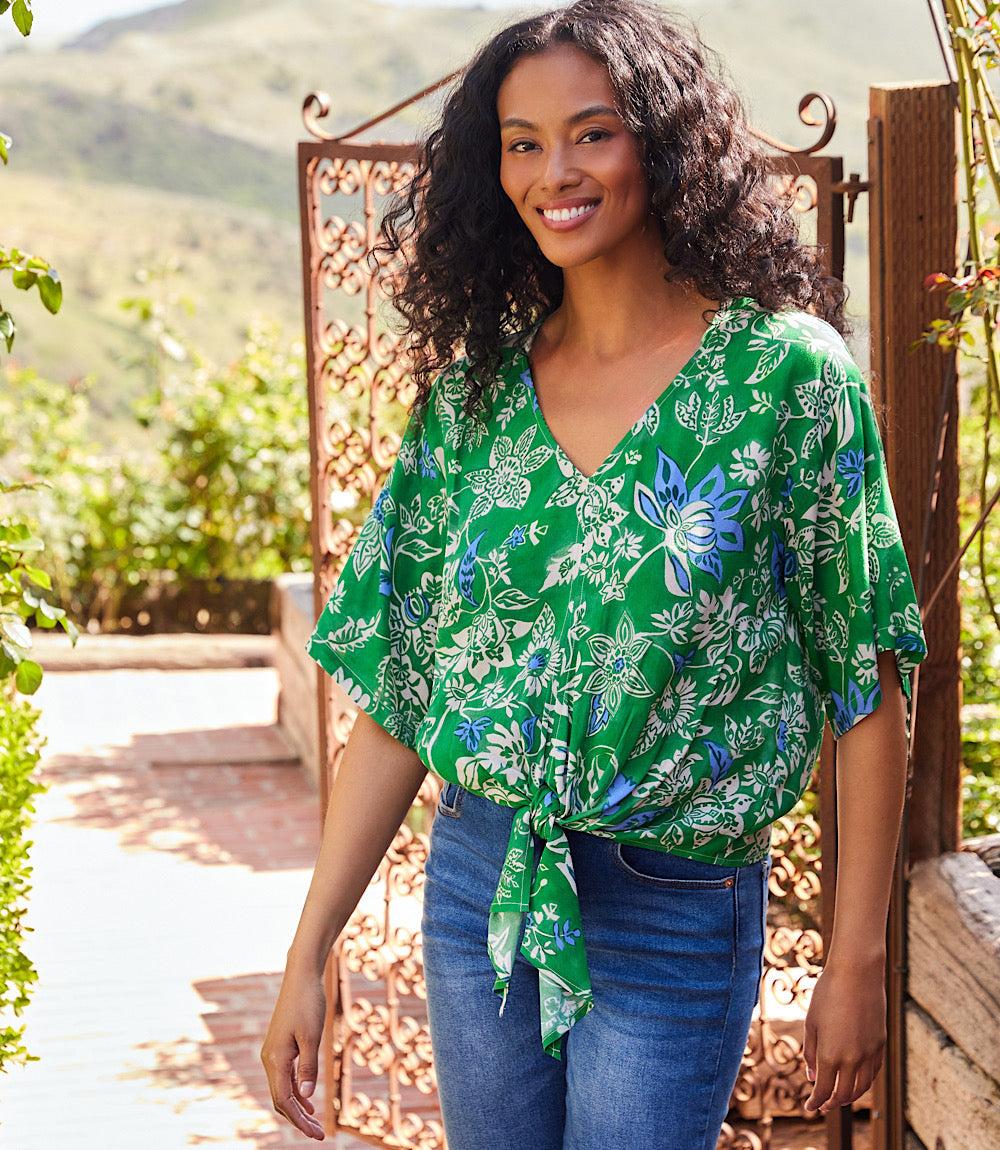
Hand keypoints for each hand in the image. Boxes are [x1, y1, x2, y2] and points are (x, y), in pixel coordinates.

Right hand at [260, 962, 329, 1140]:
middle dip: (298, 1120)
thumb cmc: (309, 1002)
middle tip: (319, 1134)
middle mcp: (270, 1059)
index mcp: (276, 1059)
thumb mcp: (313, 1036)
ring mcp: (273, 1052)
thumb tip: (305, 1099)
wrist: (302, 976)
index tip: (317, 1135)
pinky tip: (307, 1100)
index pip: (284, 1101)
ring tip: (315, 1123)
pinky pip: (284, 1077)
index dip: (299, 1121)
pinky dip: (295, 1092)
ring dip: (297, 1108)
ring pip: (282, 1089)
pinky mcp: (280, 1046)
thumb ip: (308, 1067)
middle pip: (281, 1100)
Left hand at [802, 960, 885, 1116]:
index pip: (823, 1090)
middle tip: (823, 1105)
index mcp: (830, 1055)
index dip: (816, 1102)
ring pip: (861, 1088)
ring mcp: (869, 1054)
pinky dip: (863, 1083)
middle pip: (843, 1094)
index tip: (810, 1108)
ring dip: (849, 1097)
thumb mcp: (811, 1022)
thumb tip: (812, 1075)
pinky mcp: (880, 1045)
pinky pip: (872, 1073)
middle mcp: (852, 1059)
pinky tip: (856, 1081)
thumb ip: (810, 1052)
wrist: (857, 974)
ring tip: (839, 1098)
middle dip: (832, 1103)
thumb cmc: (827, 994)